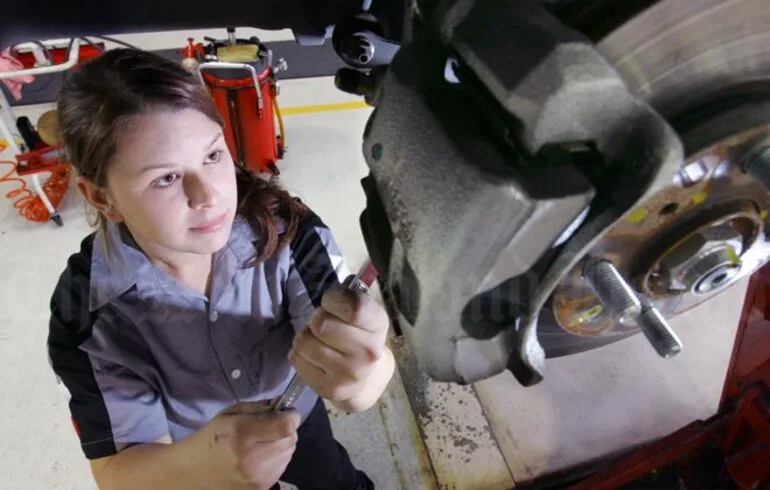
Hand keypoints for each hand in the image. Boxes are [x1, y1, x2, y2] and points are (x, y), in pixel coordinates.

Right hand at [197, 402, 299, 489]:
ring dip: (282, 445)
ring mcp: (258, 478)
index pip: (286, 426)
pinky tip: (260, 458)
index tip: (287, 413)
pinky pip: (282, 468)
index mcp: (242, 435)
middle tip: (272, 428)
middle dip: (286, 430)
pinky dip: (277, 459)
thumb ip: (258, 408)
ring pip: (289, 454)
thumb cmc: (211, 439)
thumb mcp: (229, 414)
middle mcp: (253, 459)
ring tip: (263, 444)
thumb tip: (283, 407)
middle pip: (291, 439)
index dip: (291, 417)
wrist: (191, 473)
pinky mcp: (260, 489)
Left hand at [288, 279, 391, 407]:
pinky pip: (296, 358)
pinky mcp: (327, 389)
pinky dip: (299, 353)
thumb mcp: (365, 314)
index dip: (334, 299)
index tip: (332, 302)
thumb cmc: (361, 337)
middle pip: (321, 324)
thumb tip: (344, 285)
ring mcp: (347, 374)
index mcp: (379, 326)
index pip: (354, 308)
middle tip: (324, 324)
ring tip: (317, 340)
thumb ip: (352, 295)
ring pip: (305, 341)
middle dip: (317, 319)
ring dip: (305, 336)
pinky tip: (313, 356)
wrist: (366, 380)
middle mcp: (367, 352)